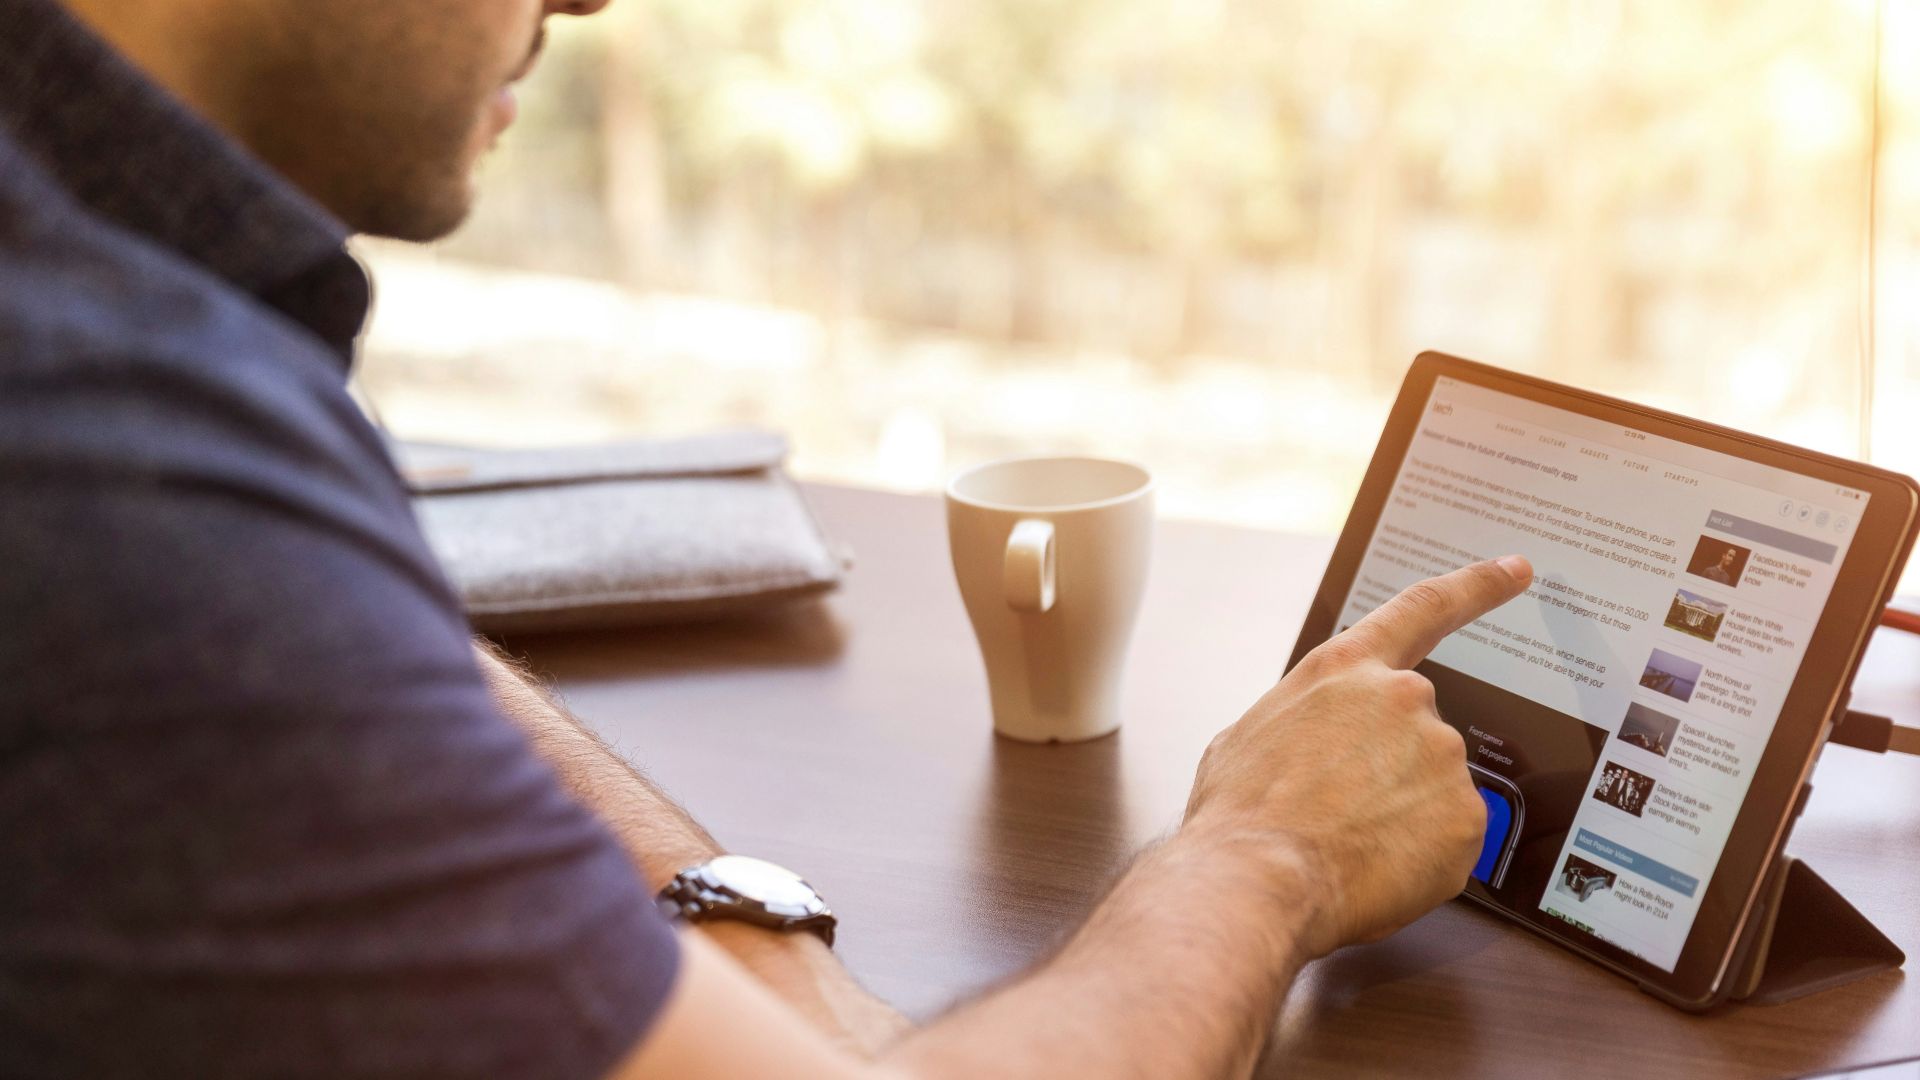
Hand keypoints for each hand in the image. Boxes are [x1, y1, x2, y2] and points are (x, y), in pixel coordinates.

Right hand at [1182, 556, 1532, 958]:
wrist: (1257, 878)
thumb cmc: (1242, 813)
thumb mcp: (1251, 736)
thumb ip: (1307, 720)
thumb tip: (1315, 744)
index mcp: (1346, 669)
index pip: (1424, 608)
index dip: (1477, 587)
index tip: (1515, 570)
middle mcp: (1404, 699)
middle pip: (1417, 734)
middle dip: (1388, 774)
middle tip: (1339, 814)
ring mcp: (1441, 756)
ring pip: (1434, 790)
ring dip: (1401, 816)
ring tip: (1345, 843)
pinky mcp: (1467, 816)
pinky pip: (1450, 839)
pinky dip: (1420, 857)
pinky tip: (1373, 866)